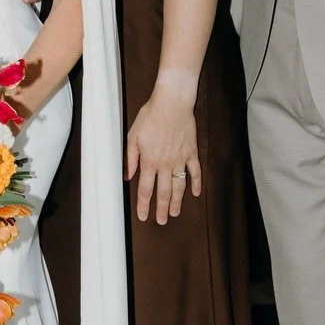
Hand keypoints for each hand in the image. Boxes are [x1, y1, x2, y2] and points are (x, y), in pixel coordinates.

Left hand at [125, 77, 201, 224]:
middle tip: (162, 221)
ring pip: (180, 186)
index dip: (144, 205)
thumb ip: (130, 158)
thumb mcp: (133, 136)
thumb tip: (127, 175)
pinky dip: (197, 184)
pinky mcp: (192, 153)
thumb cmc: (151, 116)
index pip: (145, 189)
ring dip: (178, 202)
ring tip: (176, 213)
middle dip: (162, 209)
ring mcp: (180, 160)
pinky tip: (196, 193)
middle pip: (164, 192)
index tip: (144, 216)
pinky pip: (196, 172)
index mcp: (149, 161)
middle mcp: (165, 164)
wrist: (172, 103)